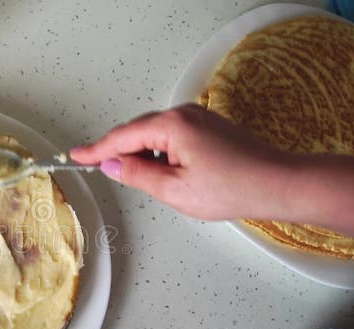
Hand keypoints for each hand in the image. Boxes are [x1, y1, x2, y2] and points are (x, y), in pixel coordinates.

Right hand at [70, 104, 293, 220]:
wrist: (277, 184)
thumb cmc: (232, 187)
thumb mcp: (174, 189)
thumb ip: (137, 174)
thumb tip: (112, 164)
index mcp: (171, 126)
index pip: (122, 137)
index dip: (96, 150)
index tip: (75, 156)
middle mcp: (183, 114)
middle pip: (136, 131)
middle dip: (117, 150)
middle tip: (95, 167)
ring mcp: (197, 118)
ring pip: (153, 134)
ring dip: (140, 154)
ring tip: (136, 178)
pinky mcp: (208, 127)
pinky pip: (171, 136)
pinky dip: (158, 152)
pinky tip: (161, 171)